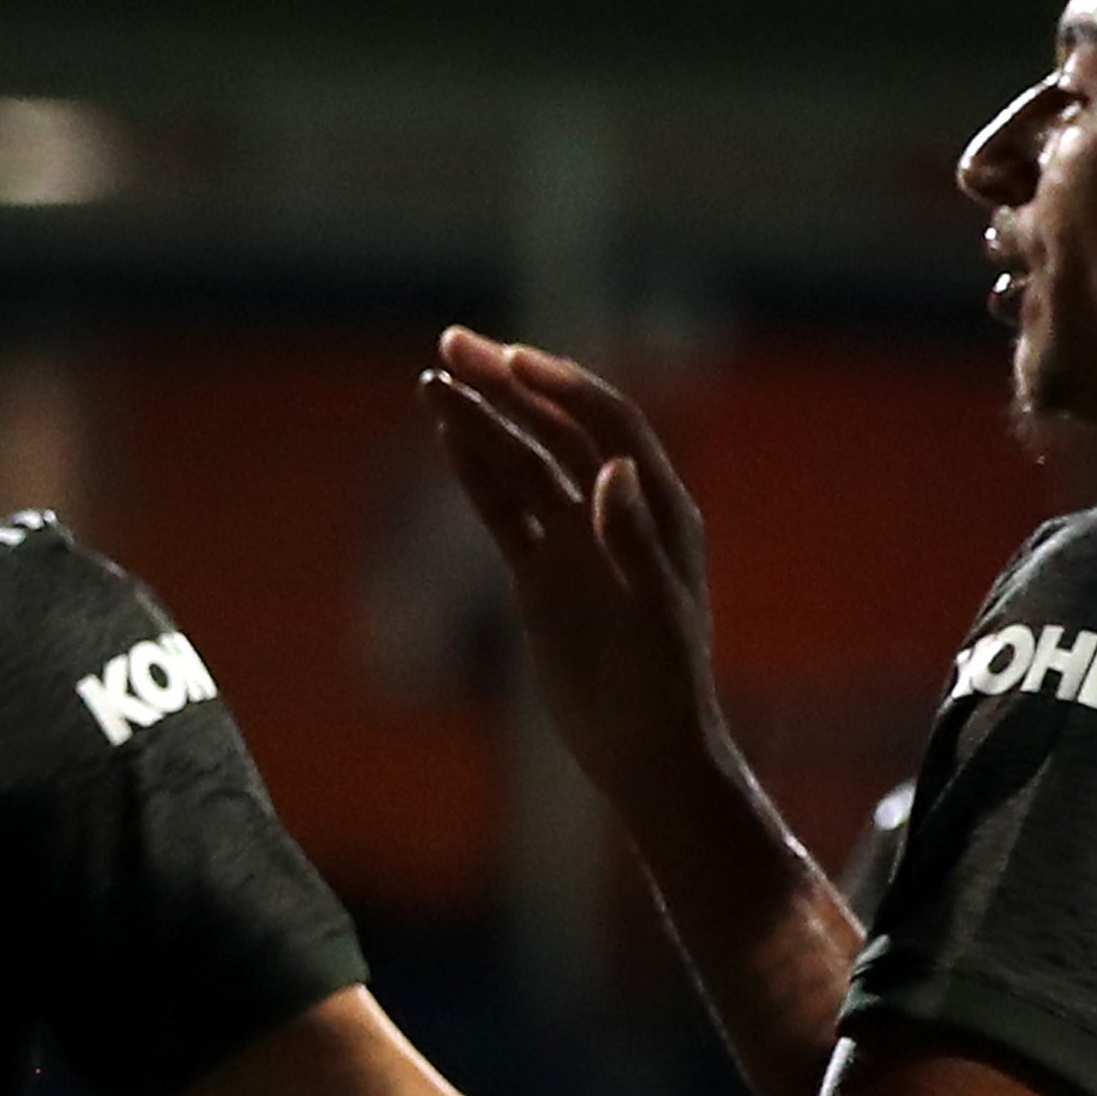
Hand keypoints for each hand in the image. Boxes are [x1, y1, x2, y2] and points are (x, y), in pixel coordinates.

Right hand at [424, 329, 728, 815]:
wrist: (643, 751)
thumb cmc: (666, 690)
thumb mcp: (657, 617)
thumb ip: (634, 541)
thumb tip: (609, 470)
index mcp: (658, 510)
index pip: (606, 426)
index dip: (559, 387)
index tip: (507, 360)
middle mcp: (616, 513)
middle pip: (556, 429)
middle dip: (507, 384)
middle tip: (450, 343)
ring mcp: (574, 544)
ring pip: (521, 465)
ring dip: (481, 422)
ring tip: (431, 381)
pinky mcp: (541, 577)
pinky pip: (504, 512)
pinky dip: (475, 473)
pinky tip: (447, 438)